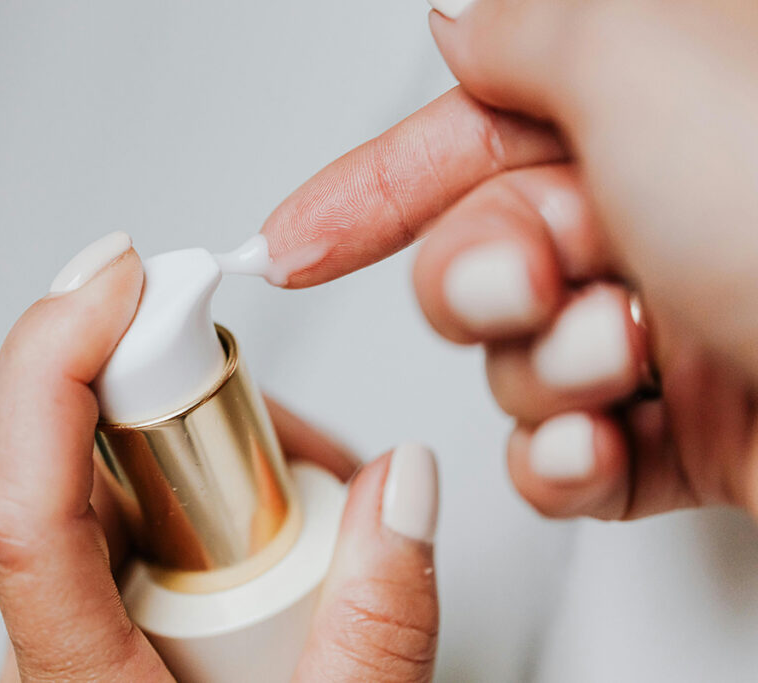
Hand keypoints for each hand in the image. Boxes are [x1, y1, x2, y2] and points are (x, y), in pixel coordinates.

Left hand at [0, 235, 440, 681]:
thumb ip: (381, 624)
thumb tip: (405, 482)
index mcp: (77, 680)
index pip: (20, 505)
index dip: (52, 362)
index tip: (120, 275)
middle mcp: (52, 641)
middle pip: (84, 462)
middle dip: (196, 410)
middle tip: (298, 445)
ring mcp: (75, 621)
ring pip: (121, 475)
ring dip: (223, 452)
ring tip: (317, 490)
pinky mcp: (104, 606)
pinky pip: (143, 503)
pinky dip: (219, 483)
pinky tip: (284, 507)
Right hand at [259, 1, 757, 521]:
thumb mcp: (646, 61)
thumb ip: (527, 39)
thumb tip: (464, 32)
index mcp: (643, 111)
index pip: (458, 145)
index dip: (360, 192)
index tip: (287, 238)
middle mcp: (654, 213)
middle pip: (468, 264)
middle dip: (476, 283)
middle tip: (530, 281)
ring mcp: (668, 327)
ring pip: (510, 368)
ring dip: (544, 372)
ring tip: (624, 353)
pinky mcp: (685, 434)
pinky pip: (562, 457)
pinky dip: (565, 462)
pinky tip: (606, 445)